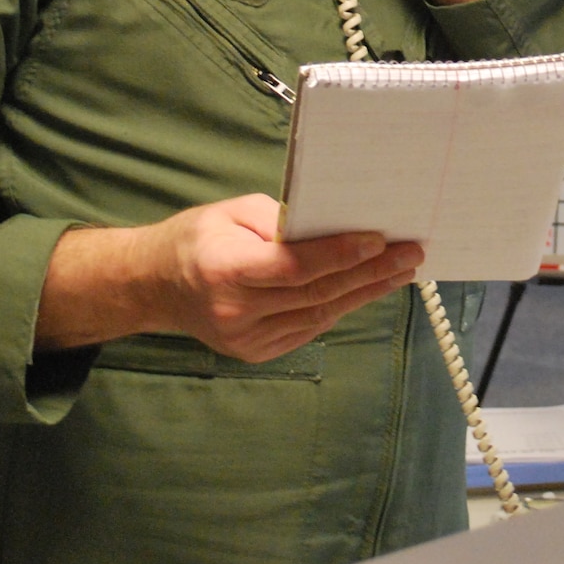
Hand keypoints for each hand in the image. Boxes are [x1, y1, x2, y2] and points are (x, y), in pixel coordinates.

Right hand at [35, 193, 422, 362]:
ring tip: (401, 270)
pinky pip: (309, 327)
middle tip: (410, 253)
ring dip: (365, 292)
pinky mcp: (257, 351)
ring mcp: (247, 338)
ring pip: (319, 314)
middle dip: (369, 272)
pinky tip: (367, 289)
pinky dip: (340, 306)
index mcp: (225, 270)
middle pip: (316, 293)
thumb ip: (281, 221)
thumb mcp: (232, 212)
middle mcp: (236, 311)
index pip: (295, 267)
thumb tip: (332, 225)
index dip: (340, 254)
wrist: (153, 287)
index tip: (379, 240)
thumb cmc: (195, 238)